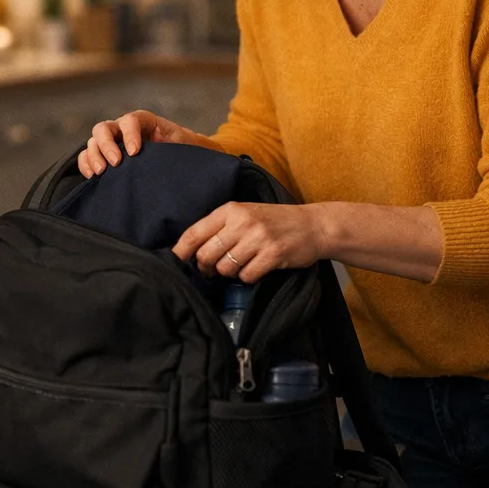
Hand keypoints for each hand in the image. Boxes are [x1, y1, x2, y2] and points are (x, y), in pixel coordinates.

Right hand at [79, 110, 222, 177]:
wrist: (181, 161)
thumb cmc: (184, 152)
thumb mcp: (185, 145)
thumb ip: (180, 144)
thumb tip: (178, 153)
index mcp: (144, 121)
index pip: (130, 120)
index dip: (130, 134)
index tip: (135, 152)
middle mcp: (124, 129)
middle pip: (105, 128)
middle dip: (107, 145)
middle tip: (116, 163)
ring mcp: (113, 143)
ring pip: (93, 141)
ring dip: (94, 155)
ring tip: (101, 172)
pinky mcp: (106, 158)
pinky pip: (88, 156)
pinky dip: (86, 164)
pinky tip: (92, 176)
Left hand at [173, 202, 325, 283]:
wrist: (313, 225)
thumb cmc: (274, 221)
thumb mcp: (244, 214)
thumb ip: (219, 228)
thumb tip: (190, 253)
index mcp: (230, 210)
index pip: (194, 232)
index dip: (181, 251)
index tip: (176, 262)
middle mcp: (242, 222)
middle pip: (206, 254)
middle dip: (207, 266)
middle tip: (215, 268)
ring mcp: (258, 238)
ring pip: (225, 268)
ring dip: (230, 272)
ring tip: (242, 264)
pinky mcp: (273, 255)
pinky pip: (246, 276)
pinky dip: (249, 277)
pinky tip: (257, 268)